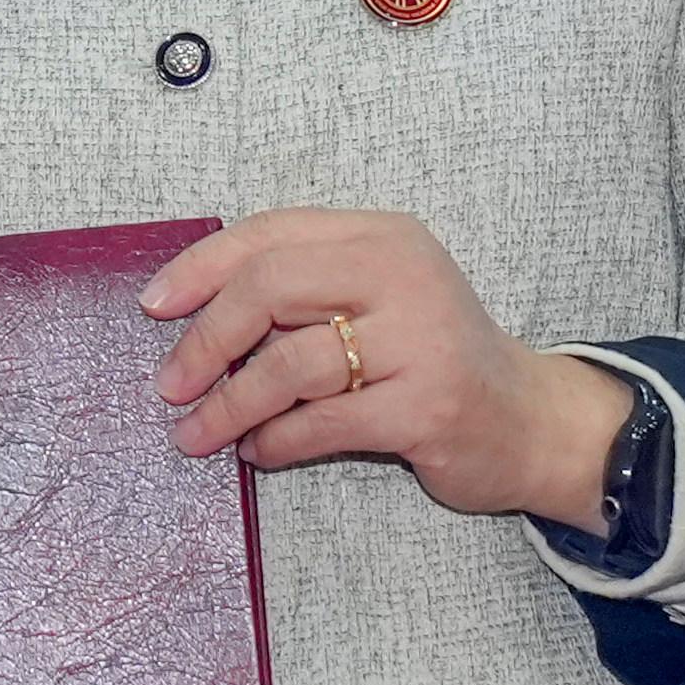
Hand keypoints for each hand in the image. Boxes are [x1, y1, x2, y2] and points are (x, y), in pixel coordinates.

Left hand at [142, 210, 634, 523]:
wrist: (531, 421)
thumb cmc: (432, 359)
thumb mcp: (377, 301)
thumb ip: (305, 293)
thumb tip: (192, 314)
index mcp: (381, 237)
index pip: (270, 233)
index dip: (201, 267)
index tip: (154, 306)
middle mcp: (403, 275)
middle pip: (270, 287)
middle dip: (205, 340)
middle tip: (169, 385)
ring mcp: (420, 340)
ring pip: (289, 364)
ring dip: (229, 404)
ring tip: (199, 433)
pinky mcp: (426, 406)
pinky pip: (320, 423)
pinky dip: (274, 441)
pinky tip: (257, 451)